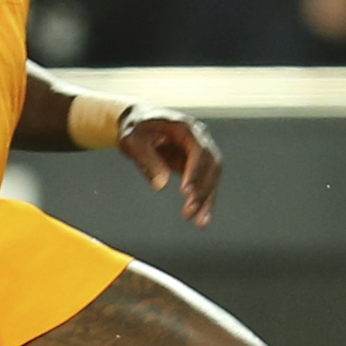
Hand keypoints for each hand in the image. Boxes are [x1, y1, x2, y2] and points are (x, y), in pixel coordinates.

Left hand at [118, 106, 221, 227]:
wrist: (138, 123)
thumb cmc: (135, 129)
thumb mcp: (133, 142)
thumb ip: (147, 160)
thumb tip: (162, 185)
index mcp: (186, 127)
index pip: (199, 149)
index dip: (195, 170)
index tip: (185, 191)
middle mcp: (199, 138)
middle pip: (211, 165)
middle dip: (202, 190)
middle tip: (189, 211)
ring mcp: (200, 152)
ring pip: (212, 177)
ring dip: (207, 199)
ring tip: (200, 222)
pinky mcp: (197, 165)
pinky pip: (205, 183)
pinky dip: (204, 200)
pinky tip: (201, 218)